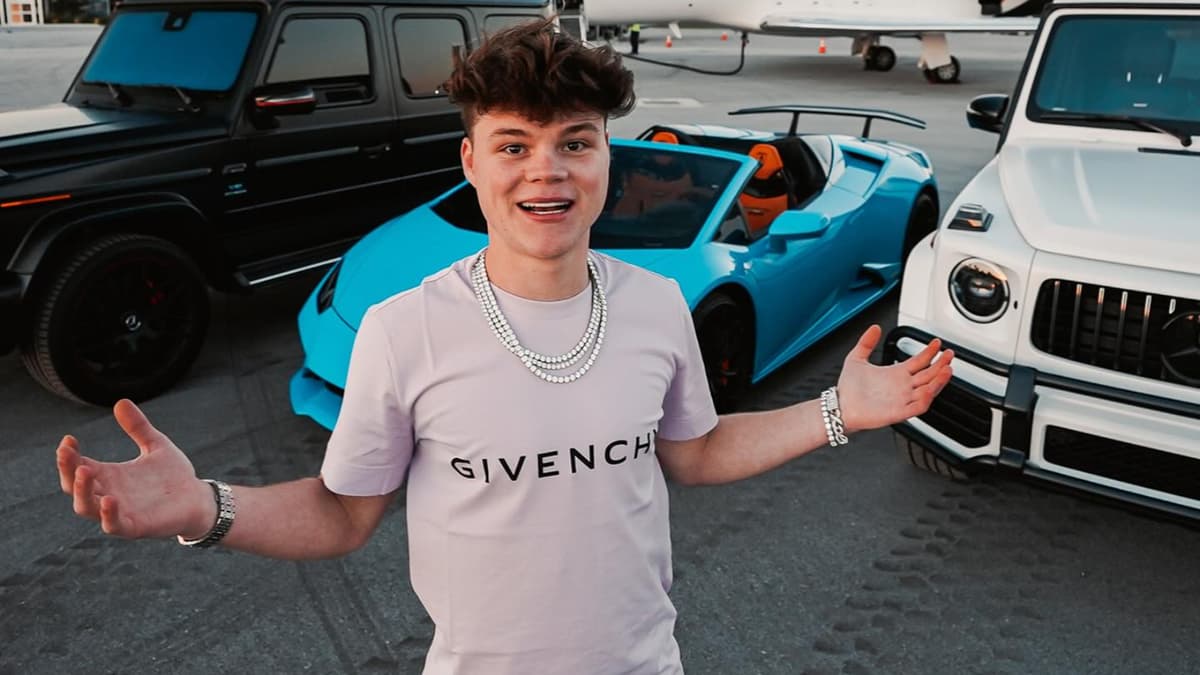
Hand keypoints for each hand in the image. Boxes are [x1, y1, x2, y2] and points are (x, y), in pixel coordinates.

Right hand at [56, 399, 212, 539]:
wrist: (199, 498)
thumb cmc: (174, 475)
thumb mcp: (156, 445)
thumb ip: (138, 427)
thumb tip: (120, 401)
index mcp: (109, 475)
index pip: (76, 466)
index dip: (68, 454)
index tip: (69, 438)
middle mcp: (108, 493)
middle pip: (73, 486)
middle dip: (66, 470)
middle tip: (66, 452)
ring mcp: (119, 512)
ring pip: (86, 508)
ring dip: (81, 491)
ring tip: (85, 470)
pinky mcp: (135, 527)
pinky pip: (113, 526)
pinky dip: (108, 515)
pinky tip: (110, 499)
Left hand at [835, 325, 953, 433]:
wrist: (839, 406)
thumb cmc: (848, 389)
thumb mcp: (856, 359)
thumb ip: (866, 342)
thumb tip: (874, 327)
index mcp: (895, 374)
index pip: (919, 362)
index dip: (930, 352)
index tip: (937, 343)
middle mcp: (902, 387)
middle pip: (928, 375)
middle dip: (941, 364)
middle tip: (949, 354)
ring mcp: (902, 400)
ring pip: (928, 390)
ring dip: (939, 381)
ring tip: (947, 369)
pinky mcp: (898, 412)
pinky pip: (918, 407)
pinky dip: (926, 398)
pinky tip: (931, 388)